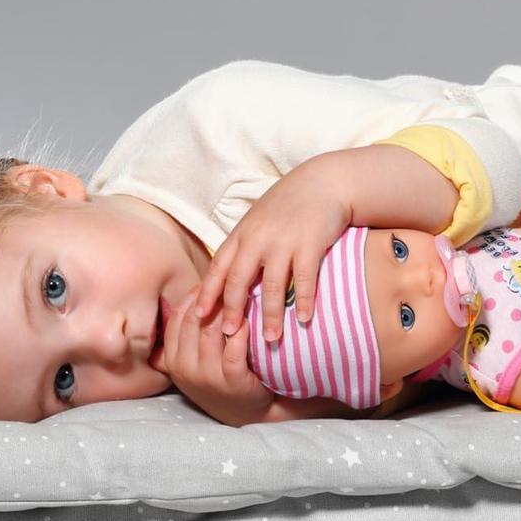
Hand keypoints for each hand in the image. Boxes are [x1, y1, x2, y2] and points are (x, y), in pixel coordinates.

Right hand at [161, 287, 273, 426]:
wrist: (246, 412)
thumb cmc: (220, 377)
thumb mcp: (194, 360)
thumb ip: (188, 334)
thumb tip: (195, 292)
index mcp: (171, 359)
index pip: (176, 318)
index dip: (193, 296)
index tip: (211, 282)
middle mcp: (185, 368)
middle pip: (194, 321)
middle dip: (212, 298)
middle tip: (230, 281)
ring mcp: (207, 377)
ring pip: (212, 332)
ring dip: (227, 310)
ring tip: (241, 294)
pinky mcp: (232, 382)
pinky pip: (233, 350)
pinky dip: (241, 332)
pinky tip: (249, 320)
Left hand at [194, 159, 351, 341]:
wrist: (322, 182)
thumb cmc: (287, 206)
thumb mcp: (257, 221)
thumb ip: (243, 247)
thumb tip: (228, 280)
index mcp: (242, 234)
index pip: (218, 267)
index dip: (207, 293)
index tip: (198, 316)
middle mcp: (258, 238)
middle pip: (239, 279)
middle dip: (233, 310)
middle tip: (229, 335)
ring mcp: (284, 241)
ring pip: (272, 285)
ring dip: (270, 314)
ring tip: (270, 338)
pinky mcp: (310, 243)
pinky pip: (305, 279)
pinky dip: (304, 301)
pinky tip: (304, 319)